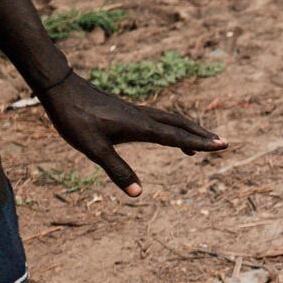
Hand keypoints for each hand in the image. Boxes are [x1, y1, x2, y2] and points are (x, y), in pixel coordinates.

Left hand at [37, 71, 223, 196]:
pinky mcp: (126, 110)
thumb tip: (138, 194)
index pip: (177, 137)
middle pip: (180, 125)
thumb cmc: (75, 118)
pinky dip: (170, 127)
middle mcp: (143, 117)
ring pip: (170, 120)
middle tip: (221, 143)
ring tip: (198, 142)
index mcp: (141, 127)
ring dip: (187, 130)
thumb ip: (117, 170)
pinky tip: (163, 133)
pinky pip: (158, 118)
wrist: (59, 88)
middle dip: (201, 135)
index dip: (200, 143)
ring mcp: (135, 112)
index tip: (223, 145)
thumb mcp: (93, 149)